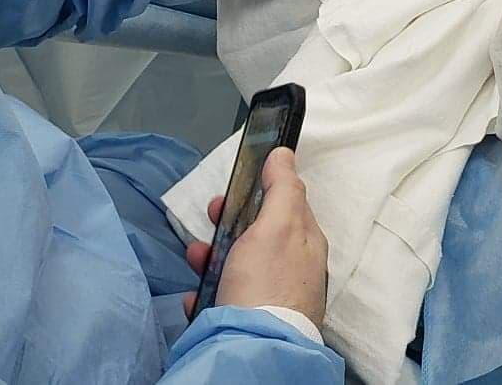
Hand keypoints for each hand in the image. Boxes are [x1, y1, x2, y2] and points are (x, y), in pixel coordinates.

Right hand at [183, 149, 328, 324]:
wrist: (251, 347)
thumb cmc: (265, 283)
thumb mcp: (277, 226)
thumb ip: (282, 188)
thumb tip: (284, 154)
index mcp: (305, 244)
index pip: (286, 205)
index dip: (259, 192)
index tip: (233, 190)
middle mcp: (293, 271)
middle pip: (258, 236)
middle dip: (227, 225)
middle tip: (210, 220)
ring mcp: (271, 298)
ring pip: (237, 267)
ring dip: (210, 258)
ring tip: (196, 260)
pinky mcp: (249, 321)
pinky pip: (224, 299)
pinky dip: (207, 294)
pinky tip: (197, 296)